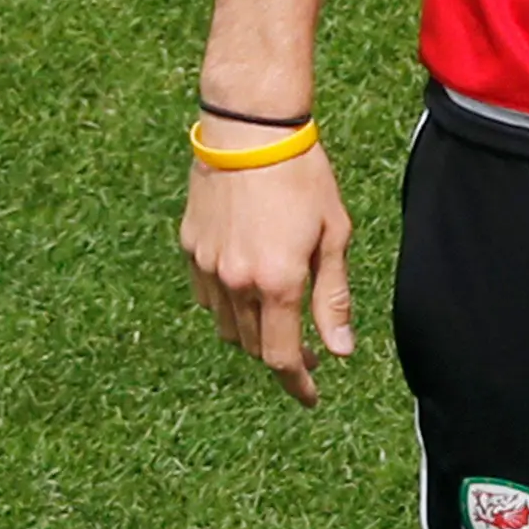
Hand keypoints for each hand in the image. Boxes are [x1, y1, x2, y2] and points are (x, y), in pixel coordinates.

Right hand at [180, 122, 355, 406]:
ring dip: (255, 335)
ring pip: (227, 327)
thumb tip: (339, 351)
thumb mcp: (333, 235)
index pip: (282, 357)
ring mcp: (207, 266)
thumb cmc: (304, 177)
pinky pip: (208, 297)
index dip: (297, 382)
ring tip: (282, 322)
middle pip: (254, 346)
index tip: (311, 396)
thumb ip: (333, 297)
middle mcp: (236, 282)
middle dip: (282, 358)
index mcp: (277, 281)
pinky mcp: (189, 248)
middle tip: (310, 352)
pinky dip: (229, 307)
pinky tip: (250, 291)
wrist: (251, 132)